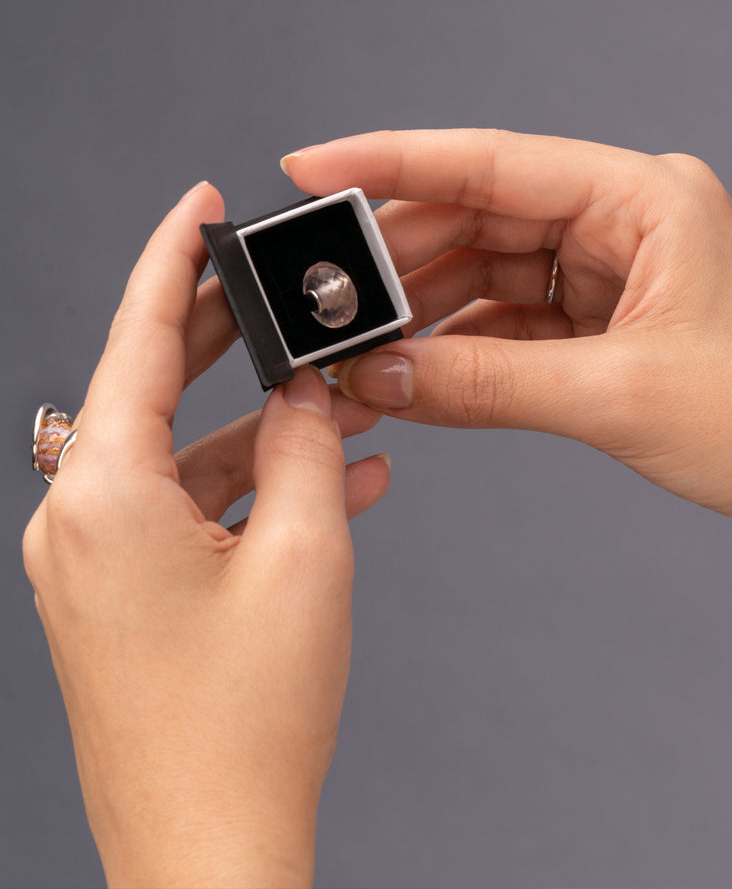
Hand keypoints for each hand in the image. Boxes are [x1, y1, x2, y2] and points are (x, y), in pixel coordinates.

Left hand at [23, 182, 390, 887]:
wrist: (210, 852)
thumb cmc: (246, 720)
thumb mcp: (305, 555)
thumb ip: (310, 446)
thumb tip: (310, 390)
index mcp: (101, 497)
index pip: (134, 338)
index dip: (172, 260)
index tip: (200, 208)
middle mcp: (77, 523)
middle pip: (155, 390)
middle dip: (230, 341)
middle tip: (283, 294)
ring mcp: (95, 566)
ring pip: (186, 457)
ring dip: (269, 431)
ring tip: (353, 408)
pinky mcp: (122, 599)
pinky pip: (190, 515)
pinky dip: (256, 493)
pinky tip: (337, 483)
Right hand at [282, 129, 731, 570]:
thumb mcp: (615, 396)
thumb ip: (486, 382)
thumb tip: (381, 376)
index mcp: (647, 195)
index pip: (494, 162)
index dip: (394, 161)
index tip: (310, 164)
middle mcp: (634, 219)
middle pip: (488, 218)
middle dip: (405, 258)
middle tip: (324, 296)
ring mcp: (628, 272)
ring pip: (501, 273)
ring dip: (434, 310)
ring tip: (362, 345)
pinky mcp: (623, 325)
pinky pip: (526, 322)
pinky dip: (475, 347)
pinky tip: (422, 371)